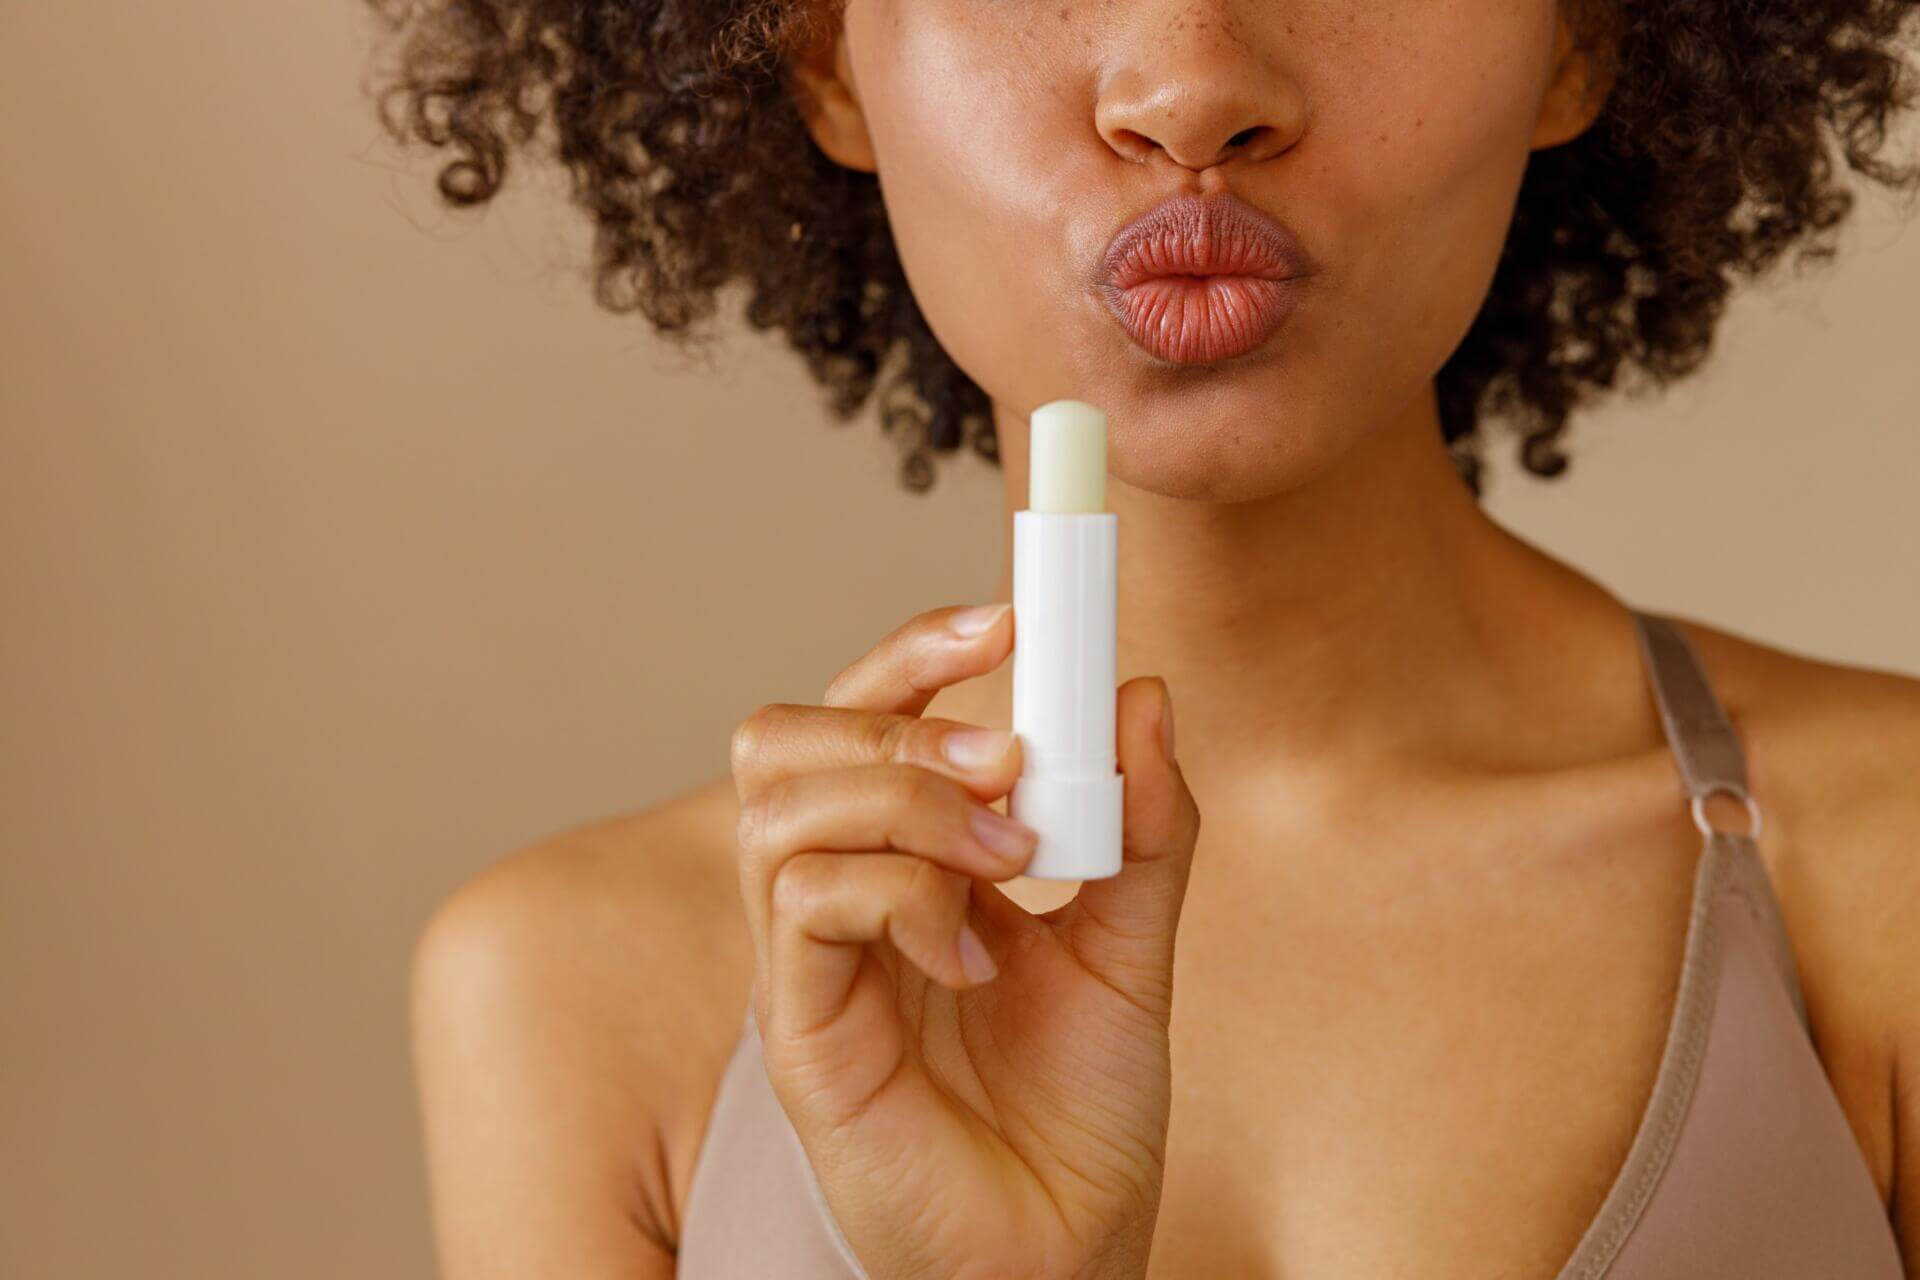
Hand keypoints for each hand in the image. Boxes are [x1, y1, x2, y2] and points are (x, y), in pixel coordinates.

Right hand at [730, 600, 1200, 1279]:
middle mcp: (837, 901)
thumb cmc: (1081, 1114)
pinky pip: (807, 902)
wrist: (1067, 1250)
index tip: (1008, 617)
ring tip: (1010, 859)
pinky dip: (905, 895)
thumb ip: (1142, 829)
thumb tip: (1144, 695)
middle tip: (1007, 757)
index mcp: (901, 865)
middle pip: (784, 737)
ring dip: (909, 798)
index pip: (860, 714)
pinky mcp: (800, 1030)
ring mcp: (807, 964)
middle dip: (897, 713)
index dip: (914, 649)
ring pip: (783, 804)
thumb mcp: (1135, 949)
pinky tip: (978, 953)